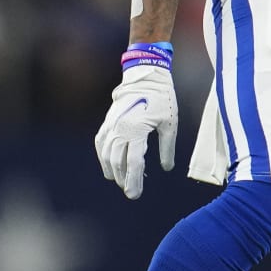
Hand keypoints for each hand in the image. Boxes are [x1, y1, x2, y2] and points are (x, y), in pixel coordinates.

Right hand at [94, 64, 177, 199]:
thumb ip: (167, 148)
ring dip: (112, 171)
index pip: (133, 164)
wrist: (146, 76)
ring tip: (120, 181)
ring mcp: (111, 125)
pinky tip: (108, 165)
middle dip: (124, 180)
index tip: (134, 194)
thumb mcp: (170, 124)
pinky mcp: (108, 121)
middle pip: (118, 162)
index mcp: (137, 131)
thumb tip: (166, 168)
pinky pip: (101, 143)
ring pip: (107, 155)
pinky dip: (103, 157)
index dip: (134, 181)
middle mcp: (120, 130)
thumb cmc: (162, 98)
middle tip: (131, 192)